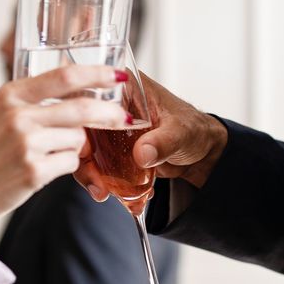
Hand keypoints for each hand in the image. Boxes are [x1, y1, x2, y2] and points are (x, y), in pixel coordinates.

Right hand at [0, 65, 126, 230]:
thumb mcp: (2, 113)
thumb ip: (35, 100)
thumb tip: (84, 90)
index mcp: (11, 95)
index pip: (64, 76)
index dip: (97, 73)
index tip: (118, 74)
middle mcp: (18, 116)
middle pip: (81, 109)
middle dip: (109, 113)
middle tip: (123, 118)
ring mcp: (26, 144)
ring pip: (78, 140)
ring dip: (77, 147)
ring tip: (50, 153)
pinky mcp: (34, 171)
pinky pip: (71, 163)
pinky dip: (67, 165)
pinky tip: (45, 168)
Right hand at [75, 72, 227, 199]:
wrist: (204, 153)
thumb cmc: (195, 129)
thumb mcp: (181, 132)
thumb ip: (162, 142)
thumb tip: (141, 154)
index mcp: (124, 87)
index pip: (88, 100)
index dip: (80, 125)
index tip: (85, 152)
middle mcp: (112, 104)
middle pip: (81, 129)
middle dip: (85, 161)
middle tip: (97, 186)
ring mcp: (110, 128)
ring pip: (87, 151)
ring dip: (94, 176)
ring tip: (106, 195)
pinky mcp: (113, 149)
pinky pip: (99, 166)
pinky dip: (106, 183)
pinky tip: (125, 196)